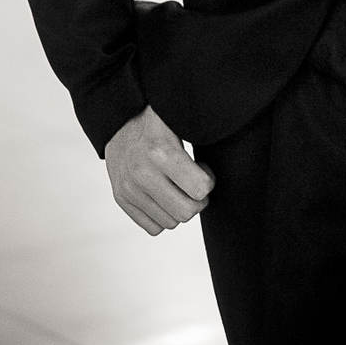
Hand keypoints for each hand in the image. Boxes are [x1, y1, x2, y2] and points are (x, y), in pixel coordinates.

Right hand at [105, 105, 215, 236]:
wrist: (117, 120)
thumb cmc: (155, 118)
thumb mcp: (178, 116)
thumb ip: (202, 125)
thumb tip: (229, 121)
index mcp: (160, 151)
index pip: (200, 189)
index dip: (208, 180)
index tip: (203, 168)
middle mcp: (142, 173)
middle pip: (186, 212)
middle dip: (197, 200)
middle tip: (195, 183)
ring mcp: (129, 189)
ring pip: (171, 223)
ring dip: (179, 208)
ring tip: (177, 185)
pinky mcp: (121, 199)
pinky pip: (153, 228)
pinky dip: (163, 216)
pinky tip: (164, 194)